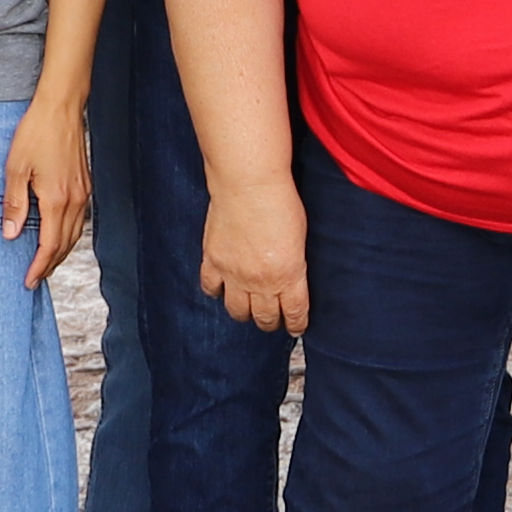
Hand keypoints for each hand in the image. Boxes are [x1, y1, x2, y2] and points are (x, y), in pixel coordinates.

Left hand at [2, 88, 91, 290]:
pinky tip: (58, 234)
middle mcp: (75, 200)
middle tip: (35, 279)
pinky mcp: (85, 183)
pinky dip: (68, 234)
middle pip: (65, 244)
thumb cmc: (36, 133)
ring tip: (46, 263)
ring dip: (61, 252)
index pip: (50, 245)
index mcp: (57, 199)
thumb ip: (14, 203)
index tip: (29, 281)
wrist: (61, 107)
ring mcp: (83, 192)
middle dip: (50, 265)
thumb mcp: (15, 168)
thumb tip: (10, 233)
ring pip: (75, 234)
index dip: (39, 266)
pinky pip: (79, 219)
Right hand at [200, 172, 312, 334]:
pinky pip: (211, 289)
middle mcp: (261, 281)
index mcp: (288, 275)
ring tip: (247, 309)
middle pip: (264, 317)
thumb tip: (290, 276)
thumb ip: (294, 263)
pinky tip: (222, 289)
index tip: (295, 328)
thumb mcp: (300, 237)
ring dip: (244, 313)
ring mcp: (234, 274)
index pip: (293, 312)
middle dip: (270, 322)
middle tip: (272, 320)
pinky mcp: (213, 261)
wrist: (248, 184)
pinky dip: (216, 292)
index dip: (294, 324)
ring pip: (237, 311)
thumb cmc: (281, 202)